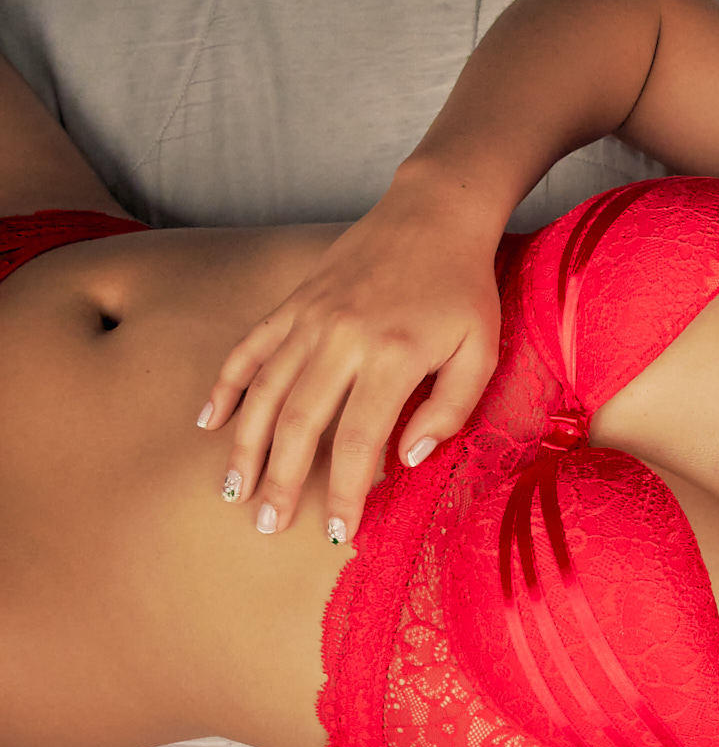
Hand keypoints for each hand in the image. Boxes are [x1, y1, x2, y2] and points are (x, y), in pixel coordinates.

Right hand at [199, 177, 503, 541]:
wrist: (432, 214)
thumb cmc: (462, 290)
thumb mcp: (480, 353)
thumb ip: (448, 410)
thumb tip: (407, 459)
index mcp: (392, 356)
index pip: (360, 440)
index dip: (346, 492)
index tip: (336, 532)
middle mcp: (340, 338)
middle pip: (299, 423)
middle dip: (281, 481)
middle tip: (267, 525)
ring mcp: (308, 319)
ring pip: (263, 391)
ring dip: (245, 446)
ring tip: (234, 490)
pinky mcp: (292, 304)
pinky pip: (248, 348)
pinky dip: (226, 385)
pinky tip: (210, 422)